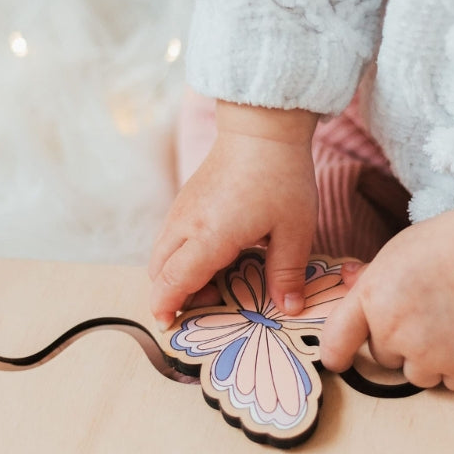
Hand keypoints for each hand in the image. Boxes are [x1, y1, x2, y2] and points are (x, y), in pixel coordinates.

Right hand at [149, 101, 318, 328]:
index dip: (166, 308)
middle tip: (214, 302)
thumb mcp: (295, 230)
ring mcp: (181, 210)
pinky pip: (170, 237)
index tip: (169, 325)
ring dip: (177, 275)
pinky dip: (181, 256)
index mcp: (209, 236)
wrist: (262, 128)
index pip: (172, 282)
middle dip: (174, 295)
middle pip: (159, 272)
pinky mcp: (186, 200)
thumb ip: (287, 273)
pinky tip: (216, 253)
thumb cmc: (281, 176)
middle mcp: (185, 225)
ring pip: (161, 254)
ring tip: (219, 279)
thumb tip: (288, 309)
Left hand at [320, 186, 453, 390]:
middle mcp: (392, 334)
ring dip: (430, 360)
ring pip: (418, 375)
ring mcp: (427, 356)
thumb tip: (349, 279)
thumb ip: (369, 277)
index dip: (335, 354)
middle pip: (384, 358)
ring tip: (452, 327)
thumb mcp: (394, 252)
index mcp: (370, 301)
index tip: (339, 359)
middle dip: (400, 344)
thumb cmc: (445, 246)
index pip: (336, 341)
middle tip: (426, 317)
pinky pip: (453, 383)